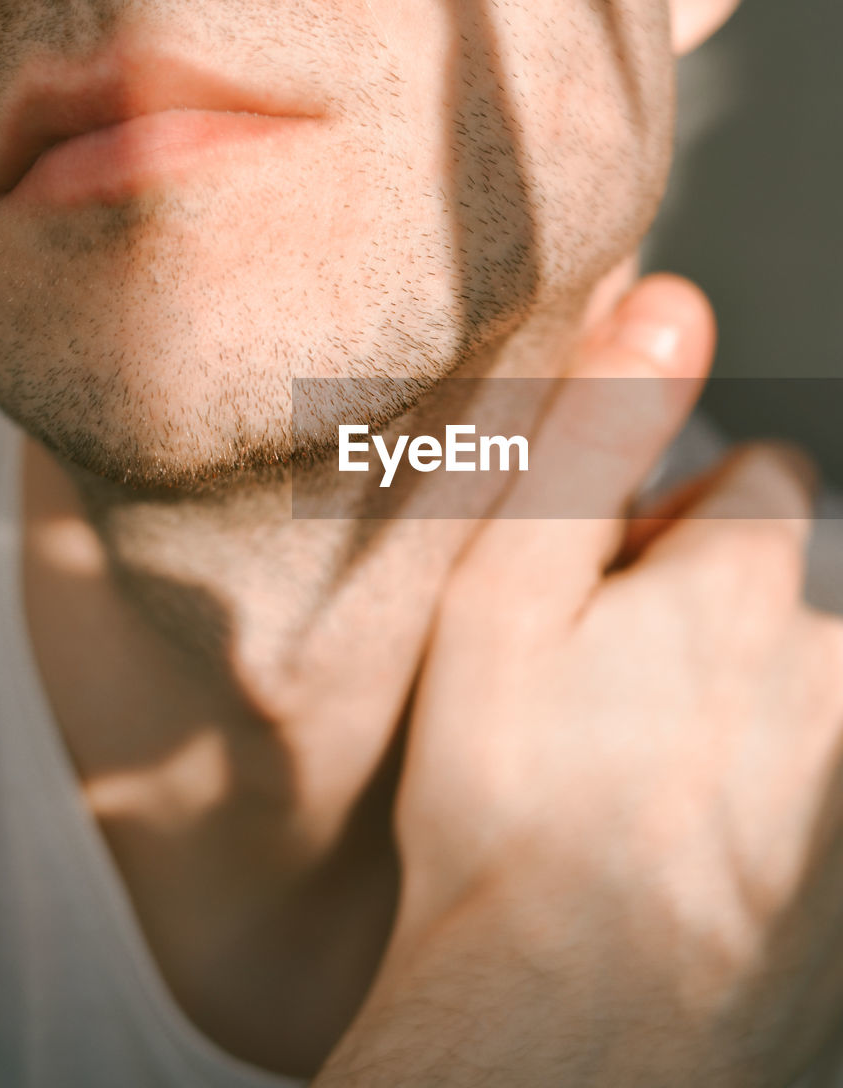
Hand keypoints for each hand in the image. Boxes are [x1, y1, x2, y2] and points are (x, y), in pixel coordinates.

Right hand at [316, 275, 842, 1087]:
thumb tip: (671, 299)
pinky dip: (782, 773)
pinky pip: (819, 761)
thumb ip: (586, 442)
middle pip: (800, 581)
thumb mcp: (502, 606)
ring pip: (817, 674)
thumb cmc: (503, 809)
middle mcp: (828, 666)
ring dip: (759, 696)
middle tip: (632, 693)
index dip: (685, 526)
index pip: (762, 480)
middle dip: (732, 606)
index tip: (623, 592)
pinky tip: (709, 829)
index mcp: (737, 587)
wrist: (561, 1040)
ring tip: (663, 774)